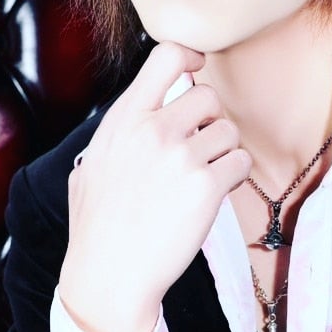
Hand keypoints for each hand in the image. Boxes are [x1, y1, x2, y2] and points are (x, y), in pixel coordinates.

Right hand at [59, 41, 250, 331]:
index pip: (166, 56)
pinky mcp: (206, 187)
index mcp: (123, 118)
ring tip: (202, 178)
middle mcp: (153, 129)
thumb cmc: (97, 227)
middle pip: (208, 96)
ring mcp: (181, 156)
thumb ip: (119, 133)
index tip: (197, 70)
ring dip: (224, 152)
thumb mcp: (91, 164)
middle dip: (210, 121)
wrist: (108, 276)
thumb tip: (140, 114)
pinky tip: (213, 194)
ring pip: (229, 131)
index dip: (190, 56)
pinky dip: (234, 176)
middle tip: (199, 149)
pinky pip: (241, 162)